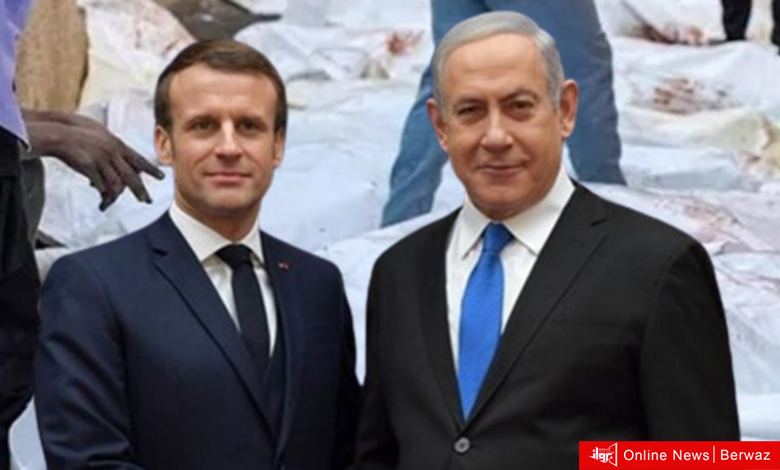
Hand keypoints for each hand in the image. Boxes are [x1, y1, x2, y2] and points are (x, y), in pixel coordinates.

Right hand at [25, 111, 165, 210]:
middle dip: (140, 190)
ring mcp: (102, 161)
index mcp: (118, 145)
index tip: (162, 177)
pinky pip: (100, 185)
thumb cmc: (79, 131)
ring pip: (115, 184)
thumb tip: (122, 154)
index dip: (151, 169)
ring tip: (110, 204)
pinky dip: (101, 193)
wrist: (60, 133)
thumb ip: (113, 146)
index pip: (139, 160)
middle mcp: (113, 153)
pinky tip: (101, 198)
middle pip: (131, 176)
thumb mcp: (102, 135)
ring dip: (114, 196)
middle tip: (147, 201)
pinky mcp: (89, 168)